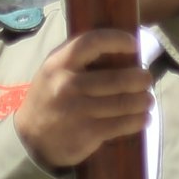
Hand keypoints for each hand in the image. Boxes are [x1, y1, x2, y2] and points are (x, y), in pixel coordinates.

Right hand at [12, 29, 151, 172]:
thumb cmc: (49, 97)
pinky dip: (138, 120)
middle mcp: (68, 85)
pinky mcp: (88, 133)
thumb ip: (78, 57)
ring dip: (143, 101)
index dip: (117, 40)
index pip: (92, 42)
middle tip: (147, 78)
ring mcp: (78, 110)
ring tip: (148, 100)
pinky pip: (121, 124)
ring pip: (124, 102)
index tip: (133, 44)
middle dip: (140, 78)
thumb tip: (118, 45)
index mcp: (59, 63)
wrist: (31, 138)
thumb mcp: (54, 70)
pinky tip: (143, 118)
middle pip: (117, 78)